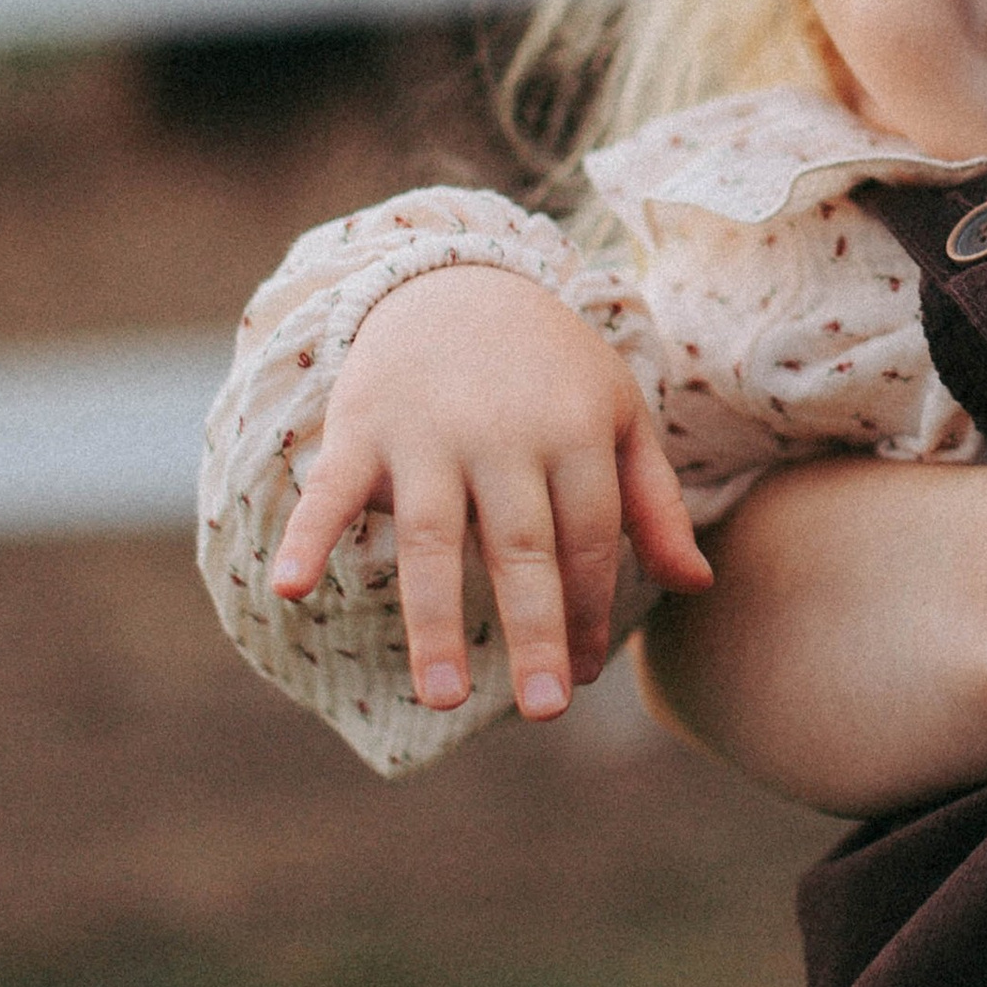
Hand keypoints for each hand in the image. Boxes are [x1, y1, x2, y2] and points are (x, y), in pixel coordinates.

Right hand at [268, 265, 711, 717]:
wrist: (456, 278)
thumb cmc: (549, 366)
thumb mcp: (617, 415)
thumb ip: (655, 503)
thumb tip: (695, 586)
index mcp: (575, 432)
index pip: (588, 541)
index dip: (590, 611)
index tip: (584, 676)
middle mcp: (504, 435)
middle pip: (523, 547)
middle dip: (536, 629)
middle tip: (546, 709)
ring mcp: (429, 432)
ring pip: (435, 536)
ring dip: (435, 619)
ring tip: (442, 698)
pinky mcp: (361, 425)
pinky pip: (331, 488)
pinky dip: (308, 534)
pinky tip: (291, 589)